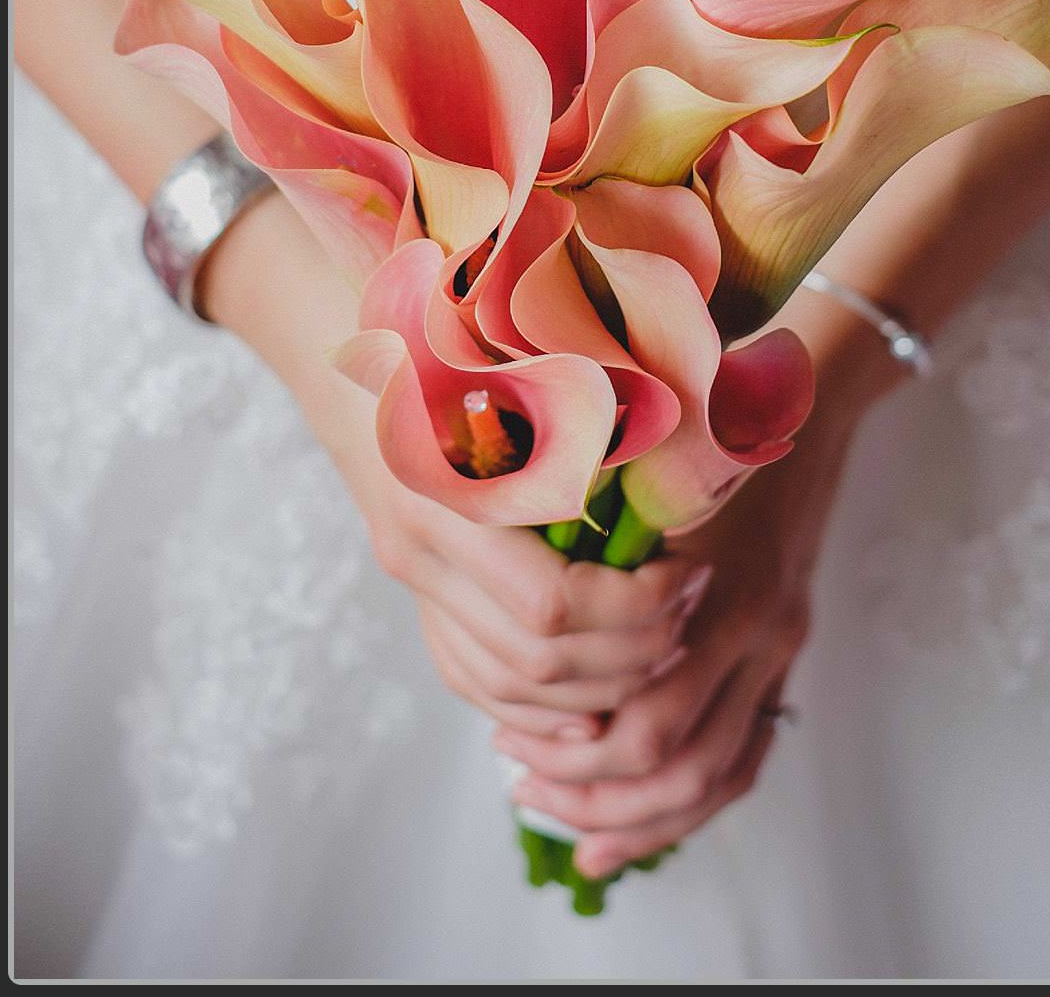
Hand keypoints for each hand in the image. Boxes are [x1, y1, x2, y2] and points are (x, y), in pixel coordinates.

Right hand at [195, 195, 708, 741]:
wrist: (347, 350)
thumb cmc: (446, 339)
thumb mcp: (516, 361)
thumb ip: (593, 404)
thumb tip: (702, 429)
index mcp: (440, 495)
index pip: (550, 605)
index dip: (634, 607)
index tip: (692, 571)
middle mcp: (417, 551)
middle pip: (537, 660)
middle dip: (632, 652)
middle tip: (690, 611)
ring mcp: (411, 581)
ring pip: (509, 687)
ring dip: (598, 686)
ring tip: (659, 644)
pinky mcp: (416, 597)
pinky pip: (474, 681)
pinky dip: (538, 709)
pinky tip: (594, 701)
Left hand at [492, 431, 846, 879]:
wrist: (807, 400)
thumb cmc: (706, 414)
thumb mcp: (643, 451)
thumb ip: (585, 505)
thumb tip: (501, 567)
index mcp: (724, 590)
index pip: (652, 714)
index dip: (578, 746)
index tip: (511, 745)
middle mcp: (761, 633)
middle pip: (682, 761)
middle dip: (598, 792)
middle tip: (525, 791)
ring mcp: (780, 650)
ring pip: (720, 776)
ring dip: (643, 815)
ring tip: (569, 827)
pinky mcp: (782, 658)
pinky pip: (746, 758)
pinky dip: (690, 802)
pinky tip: (633, 824)